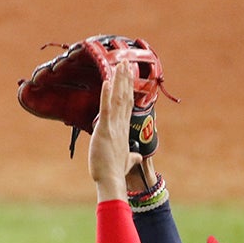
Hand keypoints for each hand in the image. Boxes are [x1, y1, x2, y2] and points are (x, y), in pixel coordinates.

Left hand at [89, 56, 141, 201]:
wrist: (111, 180)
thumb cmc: (115, 172)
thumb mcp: (126, 162)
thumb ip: (132, 157)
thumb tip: (138, 157)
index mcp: (124, 130)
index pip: (127, 105)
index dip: (128, 89)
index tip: (129, 76)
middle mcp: (121, 125)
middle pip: (125, 97)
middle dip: (125, 79)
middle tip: (126, 62)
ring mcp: (114, 126)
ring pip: (118, 99)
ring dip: (119, 81)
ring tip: (120, 65)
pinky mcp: (104, 129)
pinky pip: (106, 108)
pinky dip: (106, 94)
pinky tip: (107, 81)